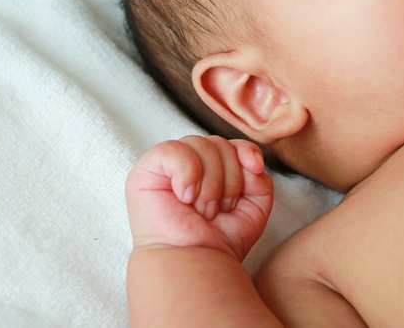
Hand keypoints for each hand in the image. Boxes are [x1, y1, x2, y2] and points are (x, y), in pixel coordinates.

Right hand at [126, 136, 273, 260]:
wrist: (196, 262)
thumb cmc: (221, 238)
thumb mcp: (254, 204)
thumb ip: (257, 175)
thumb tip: (250, 160)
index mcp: (210, 168)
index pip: (230, 141)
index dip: (246, 150)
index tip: (256, 169)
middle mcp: (188, 163)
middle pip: (218, 143)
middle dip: (229, 177)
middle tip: (218, 210)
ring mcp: (166, 166)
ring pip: (200, 144)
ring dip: (210, 182)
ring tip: (203, 210)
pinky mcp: (146, 170)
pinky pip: (173, 149)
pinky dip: (187, 173)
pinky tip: (185, 197)